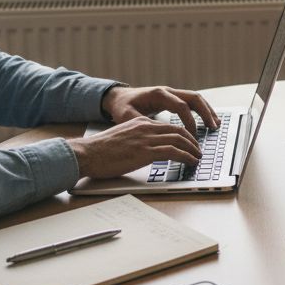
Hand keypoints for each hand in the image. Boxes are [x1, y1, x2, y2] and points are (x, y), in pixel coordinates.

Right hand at [67, 116, 201, 178]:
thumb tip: (146, 149)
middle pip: (177, 130)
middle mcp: (145, 127)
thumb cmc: (100, 150)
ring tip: (198, 157)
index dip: (182, 134)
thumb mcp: (122, 137)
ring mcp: (146, 139)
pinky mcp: (145, 152)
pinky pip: (173, 152)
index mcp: (140, 122)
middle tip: (198, 149)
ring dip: (192, 149)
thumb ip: (136, 138)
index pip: (168, 126)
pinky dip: (186, 156)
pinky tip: (191, 162)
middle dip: (192, 140)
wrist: (86, 153)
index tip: (189, 142)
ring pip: (179, 139)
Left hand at [102, 85, 217, 131]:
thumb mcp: (127, 115)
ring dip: (207, 111)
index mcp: (158, 94)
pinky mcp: (173, 99)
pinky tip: (208, 121)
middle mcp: (168, 91)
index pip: (180, 106)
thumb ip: (141, 123)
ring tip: (215, 125)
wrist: (120, 97)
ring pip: (196, 99)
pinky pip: (192, 103)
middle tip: (213, 127)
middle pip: (193, 98)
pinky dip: (202, 111)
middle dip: (205, 112)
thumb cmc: (123, 106)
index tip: (192, 135)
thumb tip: (156, 133)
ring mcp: (172, 93)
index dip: (189, 120)